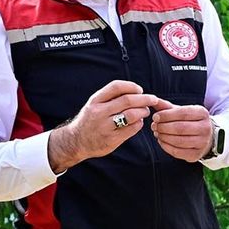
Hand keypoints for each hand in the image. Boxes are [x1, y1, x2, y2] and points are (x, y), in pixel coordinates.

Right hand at [47, 81, 163, 170]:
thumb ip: (111, 97)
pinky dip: (139, 124)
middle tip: (152, 99)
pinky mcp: (111, 140)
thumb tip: (137, 91)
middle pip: (127, 100)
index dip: (131, 86)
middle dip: (144, 99)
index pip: (116, 87)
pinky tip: (139, 122)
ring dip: (143, 112)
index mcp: (95, 101)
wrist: (75, 141)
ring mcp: (105, 127)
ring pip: (131, 115)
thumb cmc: (90, 120)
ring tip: (145, 111)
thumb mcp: (94, 104)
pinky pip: (131, 129)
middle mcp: (99, 112)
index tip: (140, 90)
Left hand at [150, 103, 213, 161]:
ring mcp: (202, 143)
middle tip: (154, 126)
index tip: (155, 117)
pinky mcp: (196, 155)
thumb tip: (152, 100)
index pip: (182, 113)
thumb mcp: (181, 111)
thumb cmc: (190, 121)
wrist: (205, 136)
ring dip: (163, 137)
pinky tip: (161, 141)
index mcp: (202, 113)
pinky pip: (177, 152)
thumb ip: (166, 106)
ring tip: (157, 133)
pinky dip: (166, 146)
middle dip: (163, 127)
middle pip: (180, 128)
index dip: (166, 115)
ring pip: (178, 141)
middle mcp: (205, 128)